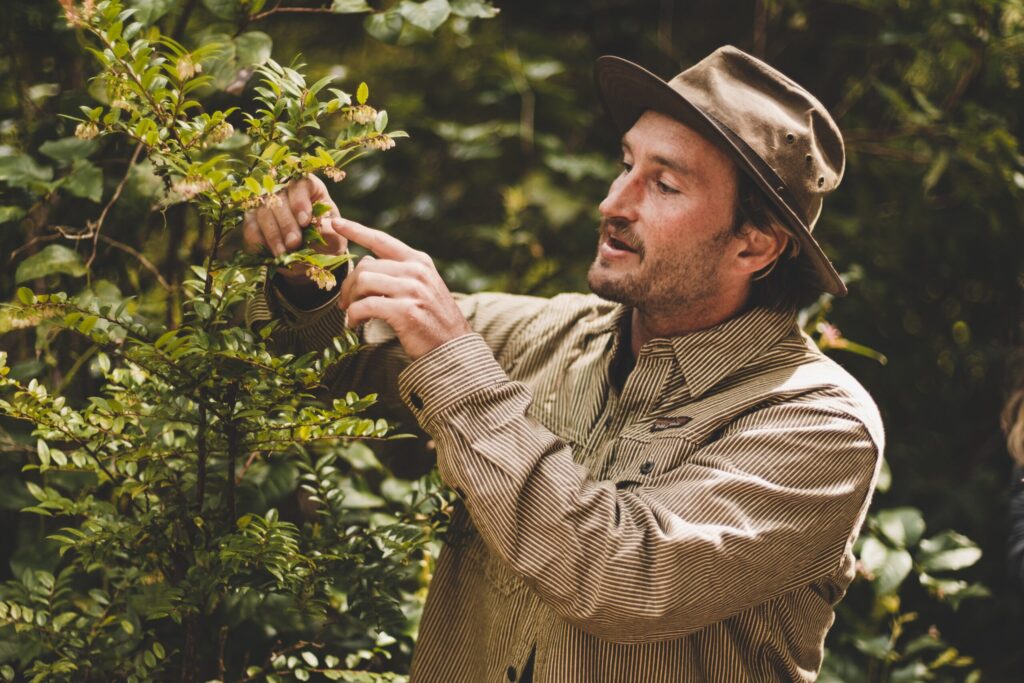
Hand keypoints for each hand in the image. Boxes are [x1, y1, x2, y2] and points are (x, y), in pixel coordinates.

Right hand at [242, 175, 347, 285]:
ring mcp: (265, 204)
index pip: (301, 184)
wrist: (312, 256)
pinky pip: (250, 228)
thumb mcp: (335, 238)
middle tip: (294, 243)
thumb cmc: (326, 240)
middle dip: (287, 223)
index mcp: (310, 188)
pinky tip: (270, 254)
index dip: (300, 201)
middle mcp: (285, 191)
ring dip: (273, 234)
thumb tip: (318, 226)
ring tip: (284, 253)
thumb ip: (330, 232)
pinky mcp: (252, 221)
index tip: (305, 221)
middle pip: (279, 198)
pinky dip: (259, 242)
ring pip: (263, 212)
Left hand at [336, 218, 470, 360]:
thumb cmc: (433, 320)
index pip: (381, 240)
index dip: (355, 230)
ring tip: (351, 314)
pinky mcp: (405, 311)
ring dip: (350, 300)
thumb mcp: (423, 287)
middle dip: (349, 285)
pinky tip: (354, 324)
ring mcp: (412, 290)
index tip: (335, 222)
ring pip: (363, 282)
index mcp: (419, 261)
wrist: (453, 348)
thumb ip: (399, 273)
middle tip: (344, 303)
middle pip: (365, 265)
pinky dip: (353, 315)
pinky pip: (365, 306)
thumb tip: (365, 265)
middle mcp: (416, 271)